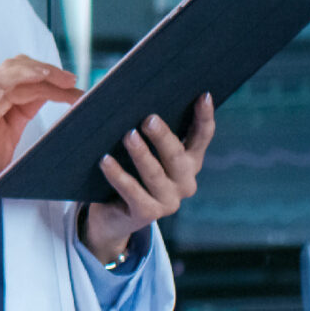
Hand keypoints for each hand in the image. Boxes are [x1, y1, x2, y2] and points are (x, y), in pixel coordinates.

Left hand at [80, 94, 215, 263]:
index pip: (201, 137)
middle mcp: (184, 182)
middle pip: (177, 156)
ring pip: (155, 174)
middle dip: (163, 137)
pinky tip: (105, 161)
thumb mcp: (140, 148)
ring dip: (141, 154)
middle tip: (148, 119)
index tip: (203, 95)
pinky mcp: (147, 214)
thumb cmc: (127, 169)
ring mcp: (168, 201)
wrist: (111, 215)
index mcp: (188, 161)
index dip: (204, 117)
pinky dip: (119, 176)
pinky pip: (133, 192)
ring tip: (128, 136)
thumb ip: (144, 127)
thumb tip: (131, 95)